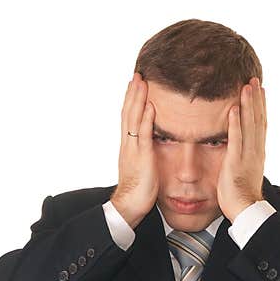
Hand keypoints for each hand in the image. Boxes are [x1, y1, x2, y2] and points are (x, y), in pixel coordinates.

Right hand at [111, 72, 157, 228]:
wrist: (129, 205)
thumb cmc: (138, 189)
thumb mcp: (141, 165)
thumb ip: (144, 152)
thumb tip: (151, 143)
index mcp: (128, 145)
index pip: (128, 118)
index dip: (130, 100)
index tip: (134, 84)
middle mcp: (128, 144)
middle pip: (128, 113)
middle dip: (133, 93)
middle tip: (137, 75)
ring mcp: (133, 149)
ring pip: (134, 119)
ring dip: (138, 99)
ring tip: (141, 82)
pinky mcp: (142, 157)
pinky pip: (144, 135)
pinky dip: (146, 119)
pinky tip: (150, 106)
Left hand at [217, 76, 266, 221]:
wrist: (246, 210)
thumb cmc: (242, 196)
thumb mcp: (245, 172)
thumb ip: (244, 158)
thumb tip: (240, 151)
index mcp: (258, 152)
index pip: (261, 124)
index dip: (261, 106)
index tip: (260, 90)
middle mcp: (255, 150)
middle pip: (258, 119)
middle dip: (256, 99)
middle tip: (254, 80)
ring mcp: (247, 155)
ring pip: (250, 125)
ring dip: (248, 104)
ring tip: (247, 86)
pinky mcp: (236, 161)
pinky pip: (236, 139)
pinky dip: (235, 124)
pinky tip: (233, 109)